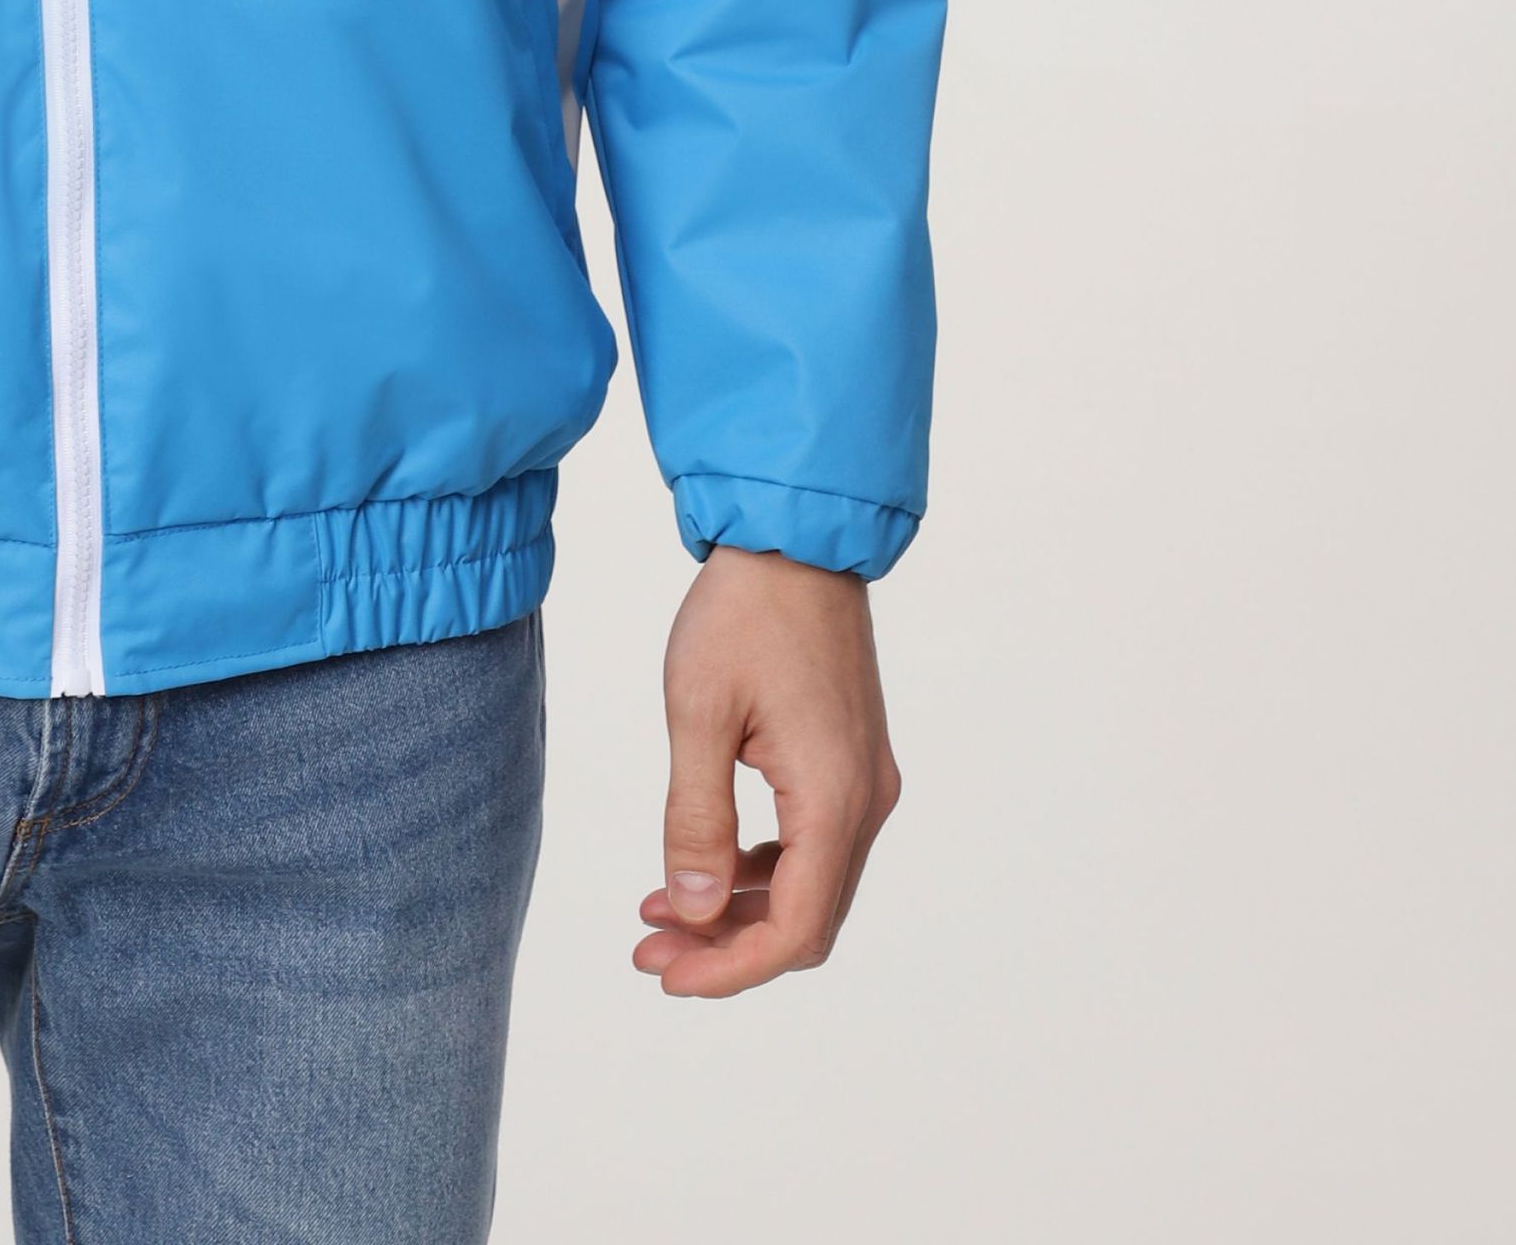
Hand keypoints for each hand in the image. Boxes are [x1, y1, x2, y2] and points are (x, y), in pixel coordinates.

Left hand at [635, 547, 901, 998]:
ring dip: (738, 911)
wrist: (794, 539)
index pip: (795, 929)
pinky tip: (701, 865)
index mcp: (834, 797)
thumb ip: (695, 819)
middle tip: (650, 949)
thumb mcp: (698, 712)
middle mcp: (865, 802)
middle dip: (727, 947)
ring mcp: (864, 782)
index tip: (667, 975)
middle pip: (806, 919)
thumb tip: (691, 910)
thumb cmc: (742, 613)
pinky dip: (758, 870)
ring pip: (809, 886)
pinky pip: (811, 844)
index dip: (731, 968)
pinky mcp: (850, 762)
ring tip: (658, 913)